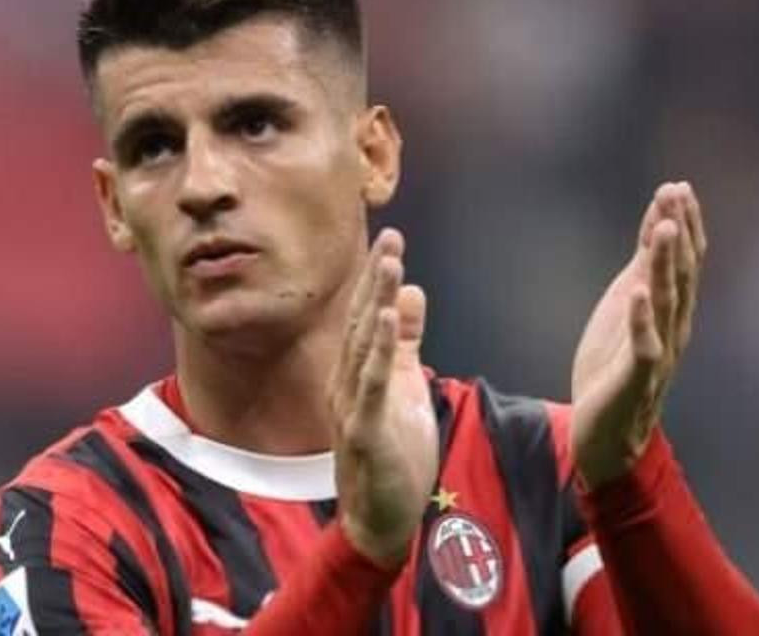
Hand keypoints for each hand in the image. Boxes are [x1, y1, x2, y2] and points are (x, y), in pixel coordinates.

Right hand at [331, 228, 437, 567]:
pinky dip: (381, 351)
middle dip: (376, 280)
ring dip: (377, 304)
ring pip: (364, 347)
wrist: (378, 520)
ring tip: (390, 265)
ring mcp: (352, 406)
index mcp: (355, 373)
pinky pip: (372, 385)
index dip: (378, 280)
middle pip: (363, 323)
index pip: (368, 319)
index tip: (391, 240)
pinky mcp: (365, 431)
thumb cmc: (393, 455)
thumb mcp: (406, 389)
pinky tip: (390, 320)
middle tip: (390, 237)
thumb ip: (408, 345)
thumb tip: (412, 292)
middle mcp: (345, 383)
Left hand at [571, 182, 707, 487]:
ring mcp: (657, 352)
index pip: (682, 261)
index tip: (675, 187)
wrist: (603, 432)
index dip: (679, 224)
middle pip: (680, 273)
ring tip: (662, 228)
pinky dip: (641, 319)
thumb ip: (642, 271)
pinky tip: (637, 292)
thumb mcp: (626, 307)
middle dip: (677, 232)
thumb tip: (655, 225)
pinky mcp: (635, 377)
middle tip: (675, 193)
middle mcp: (672, 327)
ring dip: (664, 264)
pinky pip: (644, 346)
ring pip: (666, 302)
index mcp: (668, 310)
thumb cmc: (614, 366)